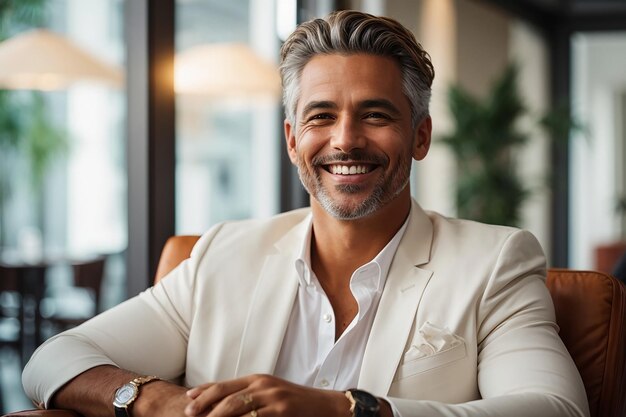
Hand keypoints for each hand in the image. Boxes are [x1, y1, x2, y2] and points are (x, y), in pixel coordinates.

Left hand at [184, 374, 349, 416]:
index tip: (188, 399)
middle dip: (205, 406)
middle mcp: (263, 385)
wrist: (325, 406)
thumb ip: (249, 395)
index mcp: (258, 379)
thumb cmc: (296, 403)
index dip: (205, 391)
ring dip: (218, 416)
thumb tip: (224, 403)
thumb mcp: (271, 394)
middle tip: (189, 414)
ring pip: (237, 407)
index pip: (225, 384)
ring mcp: (272, 398)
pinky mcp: (281, 411)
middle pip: (227, 395)